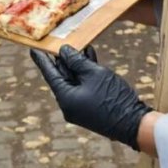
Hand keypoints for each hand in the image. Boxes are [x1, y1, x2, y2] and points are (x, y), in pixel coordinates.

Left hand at [30, 44, 151, 149]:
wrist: (133, 123)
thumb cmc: (112, 97)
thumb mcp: (94, 74)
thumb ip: (77, 61)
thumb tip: (64, 52)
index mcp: (65, 99)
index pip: (50, 75)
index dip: (42, 60)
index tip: (34, 50)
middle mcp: (69, 104)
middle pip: (62, 76)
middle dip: (64, 59)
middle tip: (60, 43)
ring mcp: (80, 106)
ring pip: (75, 80)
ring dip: (78, 63)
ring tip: (81, 46)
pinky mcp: (91, 106)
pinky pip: (84, 86)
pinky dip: (86, 73)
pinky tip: (90, 57)